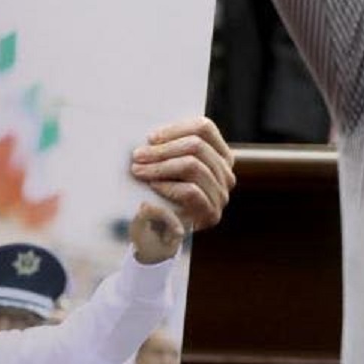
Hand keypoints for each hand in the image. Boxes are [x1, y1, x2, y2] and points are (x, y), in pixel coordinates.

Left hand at [128, 116, 234, 253]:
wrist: (162, 236)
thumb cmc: (162, 195)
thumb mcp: (169, 166)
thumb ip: (169, 149)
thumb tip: (152, 135)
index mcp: (220, 155)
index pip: (204, 128)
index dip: (175, 129)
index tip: (151, 138)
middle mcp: (225, 173)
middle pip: (197, 145)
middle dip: (162, 149)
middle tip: (138, 156)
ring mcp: (221, 194)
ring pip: (194, 166)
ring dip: (161, 166)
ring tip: (139, 170)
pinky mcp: (211, 214)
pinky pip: (191, 191)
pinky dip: (169, 186)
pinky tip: (154, 186)